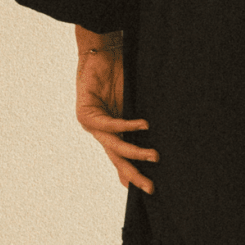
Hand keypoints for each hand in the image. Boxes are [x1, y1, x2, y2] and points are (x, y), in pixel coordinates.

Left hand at [75, 40, 158, 192]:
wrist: (101, 53)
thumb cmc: (117, 75)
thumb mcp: (130, 101)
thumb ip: (138, 121)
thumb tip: (159, 132)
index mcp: (110, 131)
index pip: (119, 157)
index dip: (129, 174)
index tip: (142, 191)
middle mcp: (98, 131)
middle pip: (117, 159)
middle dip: (134, 174)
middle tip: (150, 188)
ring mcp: (90, 124)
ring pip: (115, 145)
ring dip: (135, 152)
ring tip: (154, 156)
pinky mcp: (85, 114)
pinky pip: (110, 125)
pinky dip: (127, 126)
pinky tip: (144, 126)